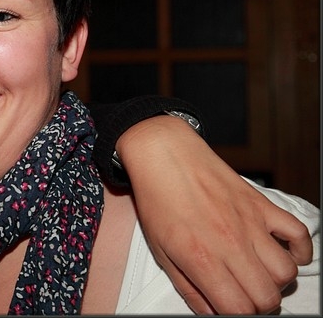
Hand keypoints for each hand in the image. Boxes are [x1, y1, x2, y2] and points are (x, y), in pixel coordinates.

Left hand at [117, 115, 312, 314]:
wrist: (164, 155)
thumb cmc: (157, 200)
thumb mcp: (161, 251)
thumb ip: (188, 286)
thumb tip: (208, 312)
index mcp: (201, 258)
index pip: (238, 309)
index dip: (235, 315)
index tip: (228, 307)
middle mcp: (230, 244)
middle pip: (268, 297)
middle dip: (257, 304)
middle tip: (242, 294)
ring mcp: (250, 223)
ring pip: (286, 272)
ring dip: (275, 281)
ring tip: (257, 273)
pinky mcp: (261, 204)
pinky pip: (298, 233)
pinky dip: (299, 250)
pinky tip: (283, 253)